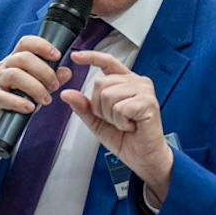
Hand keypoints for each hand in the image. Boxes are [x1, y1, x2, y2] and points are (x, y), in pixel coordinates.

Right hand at [0, 35, 72, 155]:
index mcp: (15, 60)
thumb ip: (52, 79)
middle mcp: (5, 67)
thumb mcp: (37, 87)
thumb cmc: (15, 98)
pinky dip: (19, 102)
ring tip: (46, 99)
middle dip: (44, 71)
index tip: (57, 56)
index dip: (42, 45)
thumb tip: (67, 71)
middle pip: (23, 58)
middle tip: (55, 86)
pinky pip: (3, 97)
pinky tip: (30, 107)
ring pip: (14, 75)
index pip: (26, 42)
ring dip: (35, 87)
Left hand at [60, 50, 173, 204]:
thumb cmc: (126, 138)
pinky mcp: (148, 102)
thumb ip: (84, 107)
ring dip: (111, 116)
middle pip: (101, 83)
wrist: (143, 157)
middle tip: (116, 120)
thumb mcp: (98, 122)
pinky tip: (132, 126)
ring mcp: (144, 91)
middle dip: (100, 107)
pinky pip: (120, 108)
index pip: (108, 62)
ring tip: (125, 123)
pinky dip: (121, 122)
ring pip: (108, 95)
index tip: (76, 56)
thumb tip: (67, 93)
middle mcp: (137, 82)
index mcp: (125, 82)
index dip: (91, 57)